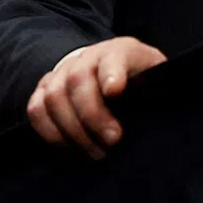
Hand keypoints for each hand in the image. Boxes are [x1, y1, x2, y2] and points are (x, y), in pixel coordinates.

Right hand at [26, 37, 166, 157]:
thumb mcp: (155, 74)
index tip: (114, 91)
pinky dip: (50, 132)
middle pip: (78, 80)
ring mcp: (62, 71)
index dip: (112, 73)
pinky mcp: (44, 88)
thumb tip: (166, 106)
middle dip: (92, 115)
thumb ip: (159, 85)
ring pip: (53, 97)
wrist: (107, 64)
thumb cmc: (138, 75)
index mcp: (120, 50)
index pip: (114, 57)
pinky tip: (70, 148)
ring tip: (95, 152)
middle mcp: (87, 57)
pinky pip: (36, 110)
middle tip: (112, 141)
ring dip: (72, 130)